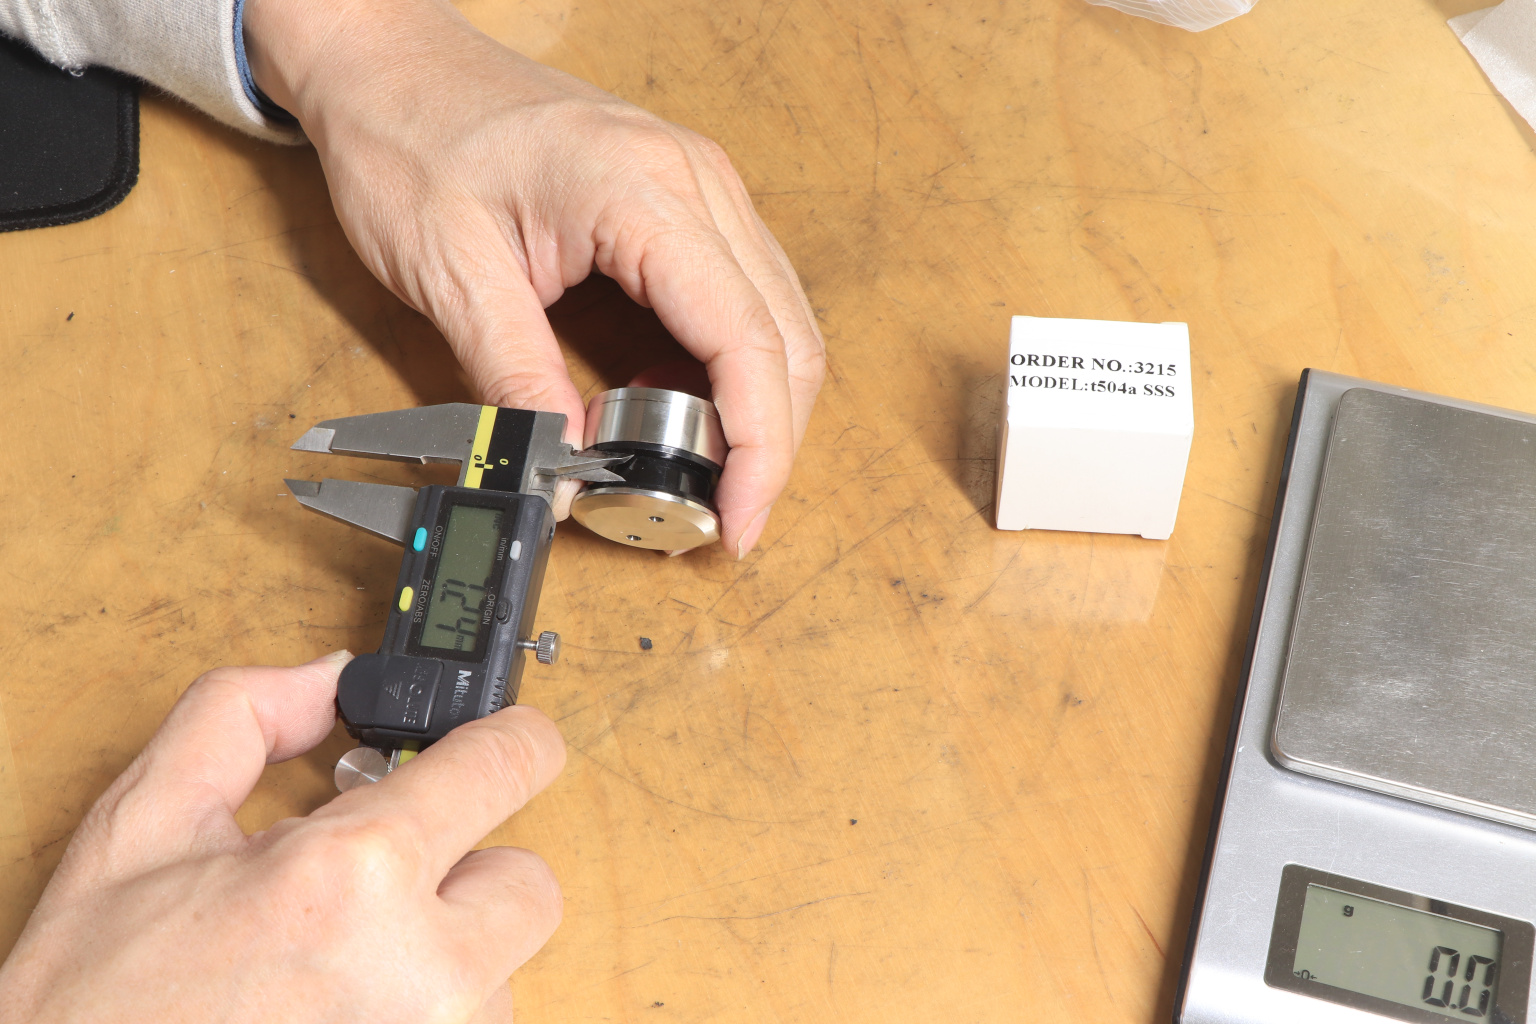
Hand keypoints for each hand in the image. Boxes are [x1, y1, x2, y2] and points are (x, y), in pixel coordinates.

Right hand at [0, 651, 565, 1022]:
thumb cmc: (95, 1006)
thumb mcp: (142, 828)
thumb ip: (243, 716)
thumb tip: (330, 678)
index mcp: (354, 876)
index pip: (508, 766)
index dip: (512, 738)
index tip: (513, 738)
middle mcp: (421, 972)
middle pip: (528, 884)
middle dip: (465, 871)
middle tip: (385, 885)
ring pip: (501, 972)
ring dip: (445, 958)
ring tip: (342, 969)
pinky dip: (426, 1016)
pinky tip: (345, 1013)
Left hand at [243, 0, 825, 555]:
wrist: (393, 63)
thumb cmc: (412, 138)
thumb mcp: (451, 273)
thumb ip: (515, 380)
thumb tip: (563, 470)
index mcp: (646, 192)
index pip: (748, 341)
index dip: (760, 448)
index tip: (738, 520)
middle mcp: (696, 181)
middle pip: (786, 338)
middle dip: (768, 442)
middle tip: (721, 515)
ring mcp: (700, 184)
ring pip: (777, 320)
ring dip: (754, 405)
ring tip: (689, 465)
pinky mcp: (687, 198)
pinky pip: (743, 295)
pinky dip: (725, 365)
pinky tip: (667, 395)